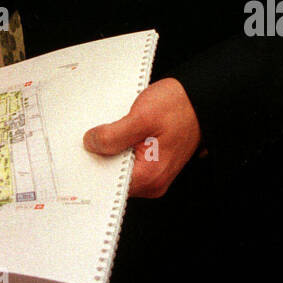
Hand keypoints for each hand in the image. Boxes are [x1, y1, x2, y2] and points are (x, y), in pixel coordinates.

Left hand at [83, 78, 201, 197]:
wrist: (200, 98)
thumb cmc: (179, 107)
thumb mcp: (142, 116)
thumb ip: (114, 135)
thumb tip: (91, 143)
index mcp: (149, 177)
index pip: (108, 184)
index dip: (92, 165)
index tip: (82, 149)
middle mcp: (153, 182)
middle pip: (112, 176)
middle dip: (100, 156)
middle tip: (93, 134)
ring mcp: (153, 173)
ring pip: (118, 166)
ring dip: (110, 149)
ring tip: (111, 129)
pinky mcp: (153, 162)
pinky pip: (127, 159)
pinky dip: (120, 146)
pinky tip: (120, 130)